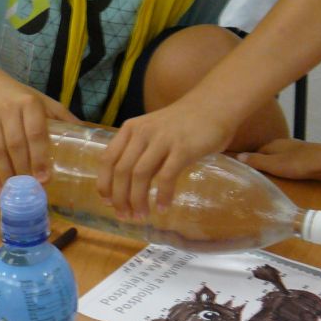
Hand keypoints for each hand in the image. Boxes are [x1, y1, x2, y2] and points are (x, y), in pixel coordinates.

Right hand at [0, 79, 78, 191]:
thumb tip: (89, 138)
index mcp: (29, 104)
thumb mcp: (44, 102)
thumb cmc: (21, 99)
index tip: (45, 179)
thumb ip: (63, 118)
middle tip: (32, 190)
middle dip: (24, 170)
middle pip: (15, 145)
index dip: (40, 157)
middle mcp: (8, 110)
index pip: (35, 132)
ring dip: (6, 175)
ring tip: (15, 193)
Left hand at [97, 103, 234, 217]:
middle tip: (126, 217)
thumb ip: (141, 152)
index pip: (108, 159)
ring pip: (140, 175)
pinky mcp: (183, 148)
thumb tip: (129, 186)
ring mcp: (162, 139)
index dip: (105, 183)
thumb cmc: (184, 122)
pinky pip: (166, 177)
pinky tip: (163, 207)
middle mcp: (142, 133)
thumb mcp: (154, 131)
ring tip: (141, 216)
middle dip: (120, 198)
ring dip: (138, 200)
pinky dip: (163, 195)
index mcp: (131, 129)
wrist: (215, 104)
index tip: (108, 203)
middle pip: (121, 171)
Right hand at [237, 138, 320, 181]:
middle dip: (260, 164)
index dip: (248, 162)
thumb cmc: (302, 164)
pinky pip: (288, 162)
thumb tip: (237, 156)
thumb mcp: (276, 165)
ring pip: (278, 158)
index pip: (254, 152)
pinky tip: (286, 178)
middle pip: (266, 154)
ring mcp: (295, 150)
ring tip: (267, 181)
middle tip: (252, 180)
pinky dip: (284, 169)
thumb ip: (257, 161)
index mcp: (273, 144)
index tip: (241, 173)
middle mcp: (283, 144)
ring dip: (272, 167)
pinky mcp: (305, 157)